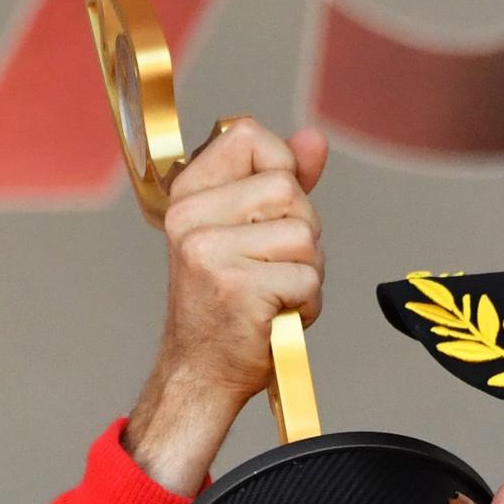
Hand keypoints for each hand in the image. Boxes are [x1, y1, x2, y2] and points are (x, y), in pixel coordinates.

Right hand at [126, 118, 329, 495]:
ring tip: (276, 291)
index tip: (272, 209)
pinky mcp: (238, 285)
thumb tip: (314, 139)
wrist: (203, 368)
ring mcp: (209, 250)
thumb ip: (282, 181)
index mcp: (188, 192)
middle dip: (303, 231)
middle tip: (275, 266)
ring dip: (308, 270)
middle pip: (288, 189)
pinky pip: (308, 277)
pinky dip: (307, 302)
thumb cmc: (232, 301)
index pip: (249, 136)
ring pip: (304, 234)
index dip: (282, 166)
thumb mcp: (251, 231)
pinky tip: (278, 314)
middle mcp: (191, 215)